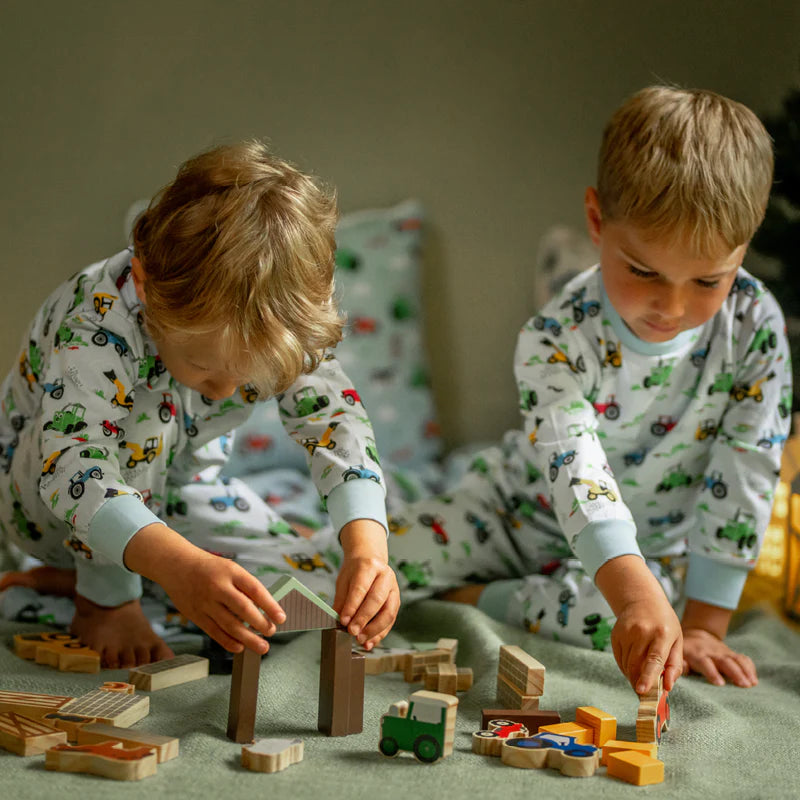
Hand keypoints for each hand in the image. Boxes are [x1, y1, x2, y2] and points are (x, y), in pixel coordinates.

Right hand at [124, 523, 285, 653]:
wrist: (177, 565)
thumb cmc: (210, 568)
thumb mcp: (230, 569)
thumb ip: (245, 587)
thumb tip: (266, 609)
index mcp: (231, 572)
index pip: (255, 589)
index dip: (270, 605)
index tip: (281, 618)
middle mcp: (218, 587)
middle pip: (243, 609)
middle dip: (261, 624)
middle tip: (272, 632)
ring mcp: (206, 602)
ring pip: (230, 625)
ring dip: (248, 639)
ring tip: (262, 647)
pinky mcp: (195, 615)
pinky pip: (214, 632)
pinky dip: (228, 642)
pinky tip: (240, 648)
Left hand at [333, 519, 399, 649]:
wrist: (370, 560)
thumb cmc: (355, 571)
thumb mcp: (344, 580)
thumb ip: (342, 600)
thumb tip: (339, 621)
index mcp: (370, 566)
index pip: (361, 588)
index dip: (352, 606)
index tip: (343, 621)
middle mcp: (386, 576)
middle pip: (377, 600)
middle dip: (364, 619)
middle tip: (352, 632)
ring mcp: (394, 589)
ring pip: (388, 612)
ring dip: (374, 629)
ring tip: (360, 640)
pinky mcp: (397, 601)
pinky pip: (391, 621)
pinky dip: (380, 634)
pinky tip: (369, 642)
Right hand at [611, 594, 682, 694]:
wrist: (642, 600)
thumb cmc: (664, 623)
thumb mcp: (677, 641)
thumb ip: (675, 665)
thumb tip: (667, 686)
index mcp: (662, 634)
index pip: (654, 659)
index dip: (648, 676)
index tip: (641, 690)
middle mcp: (642, 632)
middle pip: (636, 664)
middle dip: (638, 682)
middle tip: (643, 692)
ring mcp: (626, 632)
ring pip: (626, 664)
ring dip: (632, 675)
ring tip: (640, 673)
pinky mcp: (615, 634)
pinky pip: (618, 658)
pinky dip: (625, 666)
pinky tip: (632, 664)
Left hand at [682, 627, 757, 686]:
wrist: (695, 635)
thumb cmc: (686, 652)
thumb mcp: (679, 656)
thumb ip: (681, 665)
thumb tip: (681, 672)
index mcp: (697, 654)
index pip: (705, 662)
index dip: (712, 672)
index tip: (720, 684)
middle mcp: (712, 652)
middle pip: (725, 661)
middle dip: (735, 673)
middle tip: (744, 685)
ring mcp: (724, 652)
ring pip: (736, 659)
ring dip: (745, 671)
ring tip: (752, 683)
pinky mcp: (732, 653)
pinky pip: (743, 658)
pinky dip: (750, 667)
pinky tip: (754, 679)